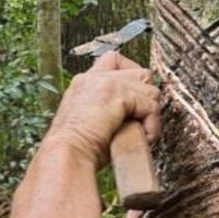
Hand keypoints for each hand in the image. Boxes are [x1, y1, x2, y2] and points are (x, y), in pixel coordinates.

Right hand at [45, 52, 161, 165]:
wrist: (66, 155)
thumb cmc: (75, 151)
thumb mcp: (88, 123)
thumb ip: (107, 111)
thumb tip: (132, 116)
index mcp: (83, 83)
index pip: (115, 61)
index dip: (132, 79)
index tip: (136, 103)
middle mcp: (93, 78)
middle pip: (139, 72)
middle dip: (147, 97)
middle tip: (142, 121)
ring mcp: (105, 83)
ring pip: (149, 89)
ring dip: (150, 114)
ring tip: (141, 133)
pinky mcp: (117, 95)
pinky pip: (151, 107)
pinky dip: (152, 125)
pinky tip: (144, 138)